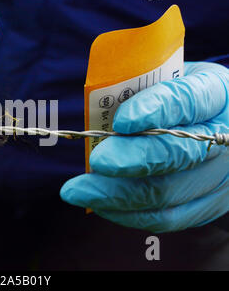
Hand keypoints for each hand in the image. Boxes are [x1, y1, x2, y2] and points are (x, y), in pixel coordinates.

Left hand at [61, 61, 228, 231]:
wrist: (200, 121)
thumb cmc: (171, 94)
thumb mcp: (162, 74)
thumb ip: (137, 86)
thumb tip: (94, 105)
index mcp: (216, 92)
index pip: (189, 100)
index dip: (156, 111)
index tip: (121, 121)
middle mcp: (224, 137)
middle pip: (180, 154)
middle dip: (132, 160)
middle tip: (96, 161)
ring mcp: (219, 177)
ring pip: (167, 193)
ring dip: (117, 194)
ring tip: (79, 190)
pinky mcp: (206, 205)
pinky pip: (166, 218)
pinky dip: (127, 213)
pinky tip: (98, 203)